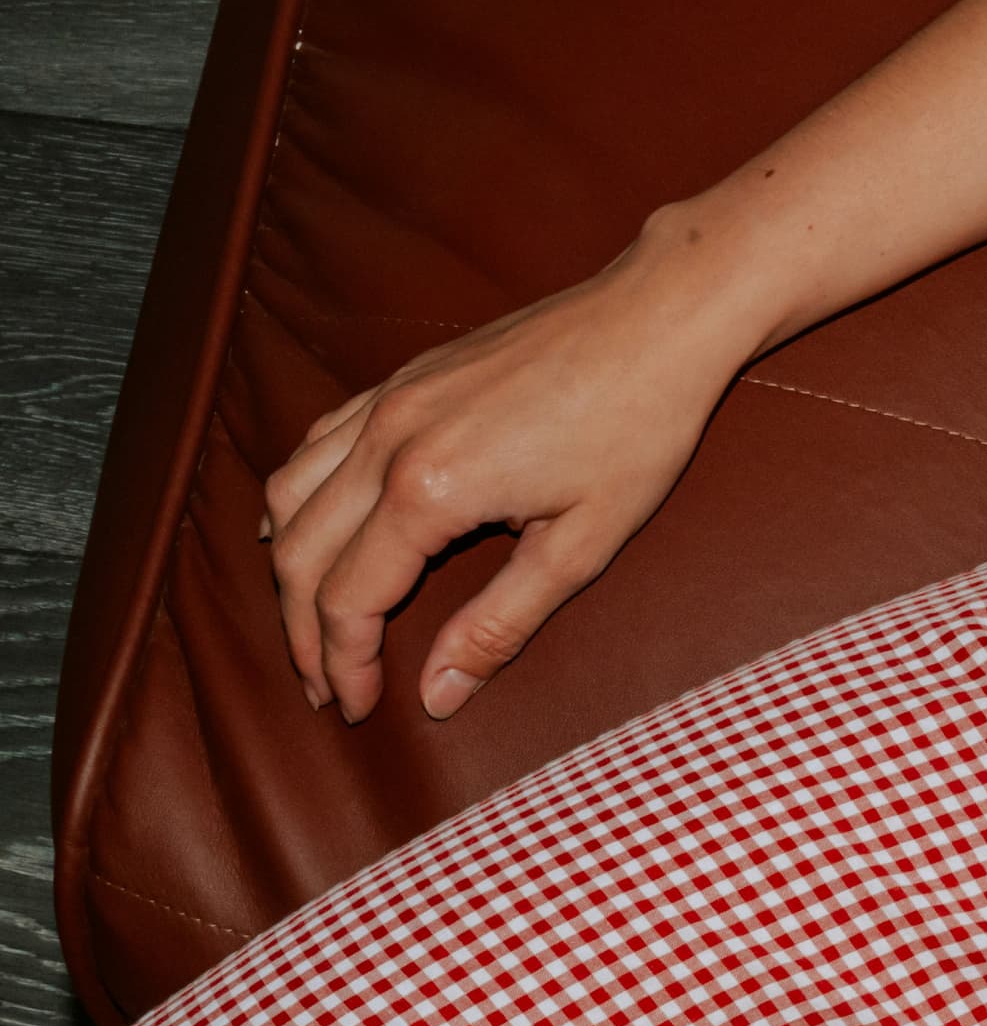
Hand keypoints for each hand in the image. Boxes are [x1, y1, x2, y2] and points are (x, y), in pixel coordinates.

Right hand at [259, 216, 762, 723]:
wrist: (659, 317)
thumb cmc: (639, 425)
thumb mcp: (582, 544)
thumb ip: (500, 623)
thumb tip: (437, 695)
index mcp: (428, 490)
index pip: (347, 600)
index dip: (342, 664)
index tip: (353, 708)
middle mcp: (387, 440)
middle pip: (298, 554)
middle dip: (301, 631)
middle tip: (323, 684)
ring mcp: (388, 400)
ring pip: (289, 494)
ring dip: (288, 566)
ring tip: (313, 621)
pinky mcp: (402, 378)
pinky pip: (316, 442)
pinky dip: (297, 495)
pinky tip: (311, 526)